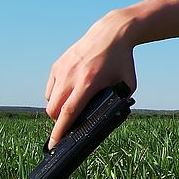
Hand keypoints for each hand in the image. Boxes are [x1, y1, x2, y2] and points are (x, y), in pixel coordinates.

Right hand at [44, 10, 136, 147]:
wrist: (111, 33)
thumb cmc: (122, 60)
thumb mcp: (128, 83)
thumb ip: (121, 101)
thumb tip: (112, 118)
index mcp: (88, 83)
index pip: (69, 112)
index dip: (60, 131)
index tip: (53, 145)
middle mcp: (71, 77)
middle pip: (54, 110)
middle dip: (59, 123)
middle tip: (69, 125)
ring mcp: (62, 70)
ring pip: (50, 100)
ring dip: (56, 110)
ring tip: (70, 109)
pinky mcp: (58, 64)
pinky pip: (50, 88)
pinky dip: (55, 96)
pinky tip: (67, 96)